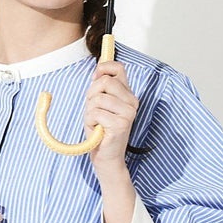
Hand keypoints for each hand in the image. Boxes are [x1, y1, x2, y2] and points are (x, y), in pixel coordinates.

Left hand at [84, 61, 137, 176]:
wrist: (105, 156)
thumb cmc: (101, 129)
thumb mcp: (100, 103)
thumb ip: (102, 86)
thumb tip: (99, 66)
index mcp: (128, 95)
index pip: (118, 68)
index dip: (103, 68)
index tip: (95, 78)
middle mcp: (132, 102)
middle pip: (105, 82)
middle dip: (92, 94)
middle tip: (93, 109)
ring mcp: (128, 113)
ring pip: (98, 98)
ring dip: (90, 111)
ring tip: (96, 122)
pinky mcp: (121, 124)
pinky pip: (96, 113)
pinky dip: (90, 121)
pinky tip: (97, 129)